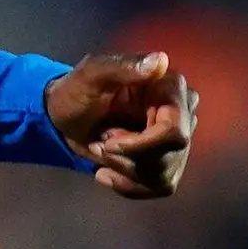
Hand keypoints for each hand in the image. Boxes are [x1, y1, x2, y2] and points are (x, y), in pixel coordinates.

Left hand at [46, 50, 196, 198]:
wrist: (64, 118)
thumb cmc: (77, 92)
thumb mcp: (91, 75)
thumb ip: (122, 66)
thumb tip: (161, 61)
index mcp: (170, 88)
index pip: (174, 132)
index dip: (140, 146)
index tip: (106, 141)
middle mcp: (183, 112)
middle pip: (170, 157)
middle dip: (127, 158)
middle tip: (100, 142)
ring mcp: (178, 139)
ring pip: (164, 176)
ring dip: (123, 169)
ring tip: (102, 149)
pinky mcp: (169, 161)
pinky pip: (160, 187)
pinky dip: (127, 185)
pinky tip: (106, 172)